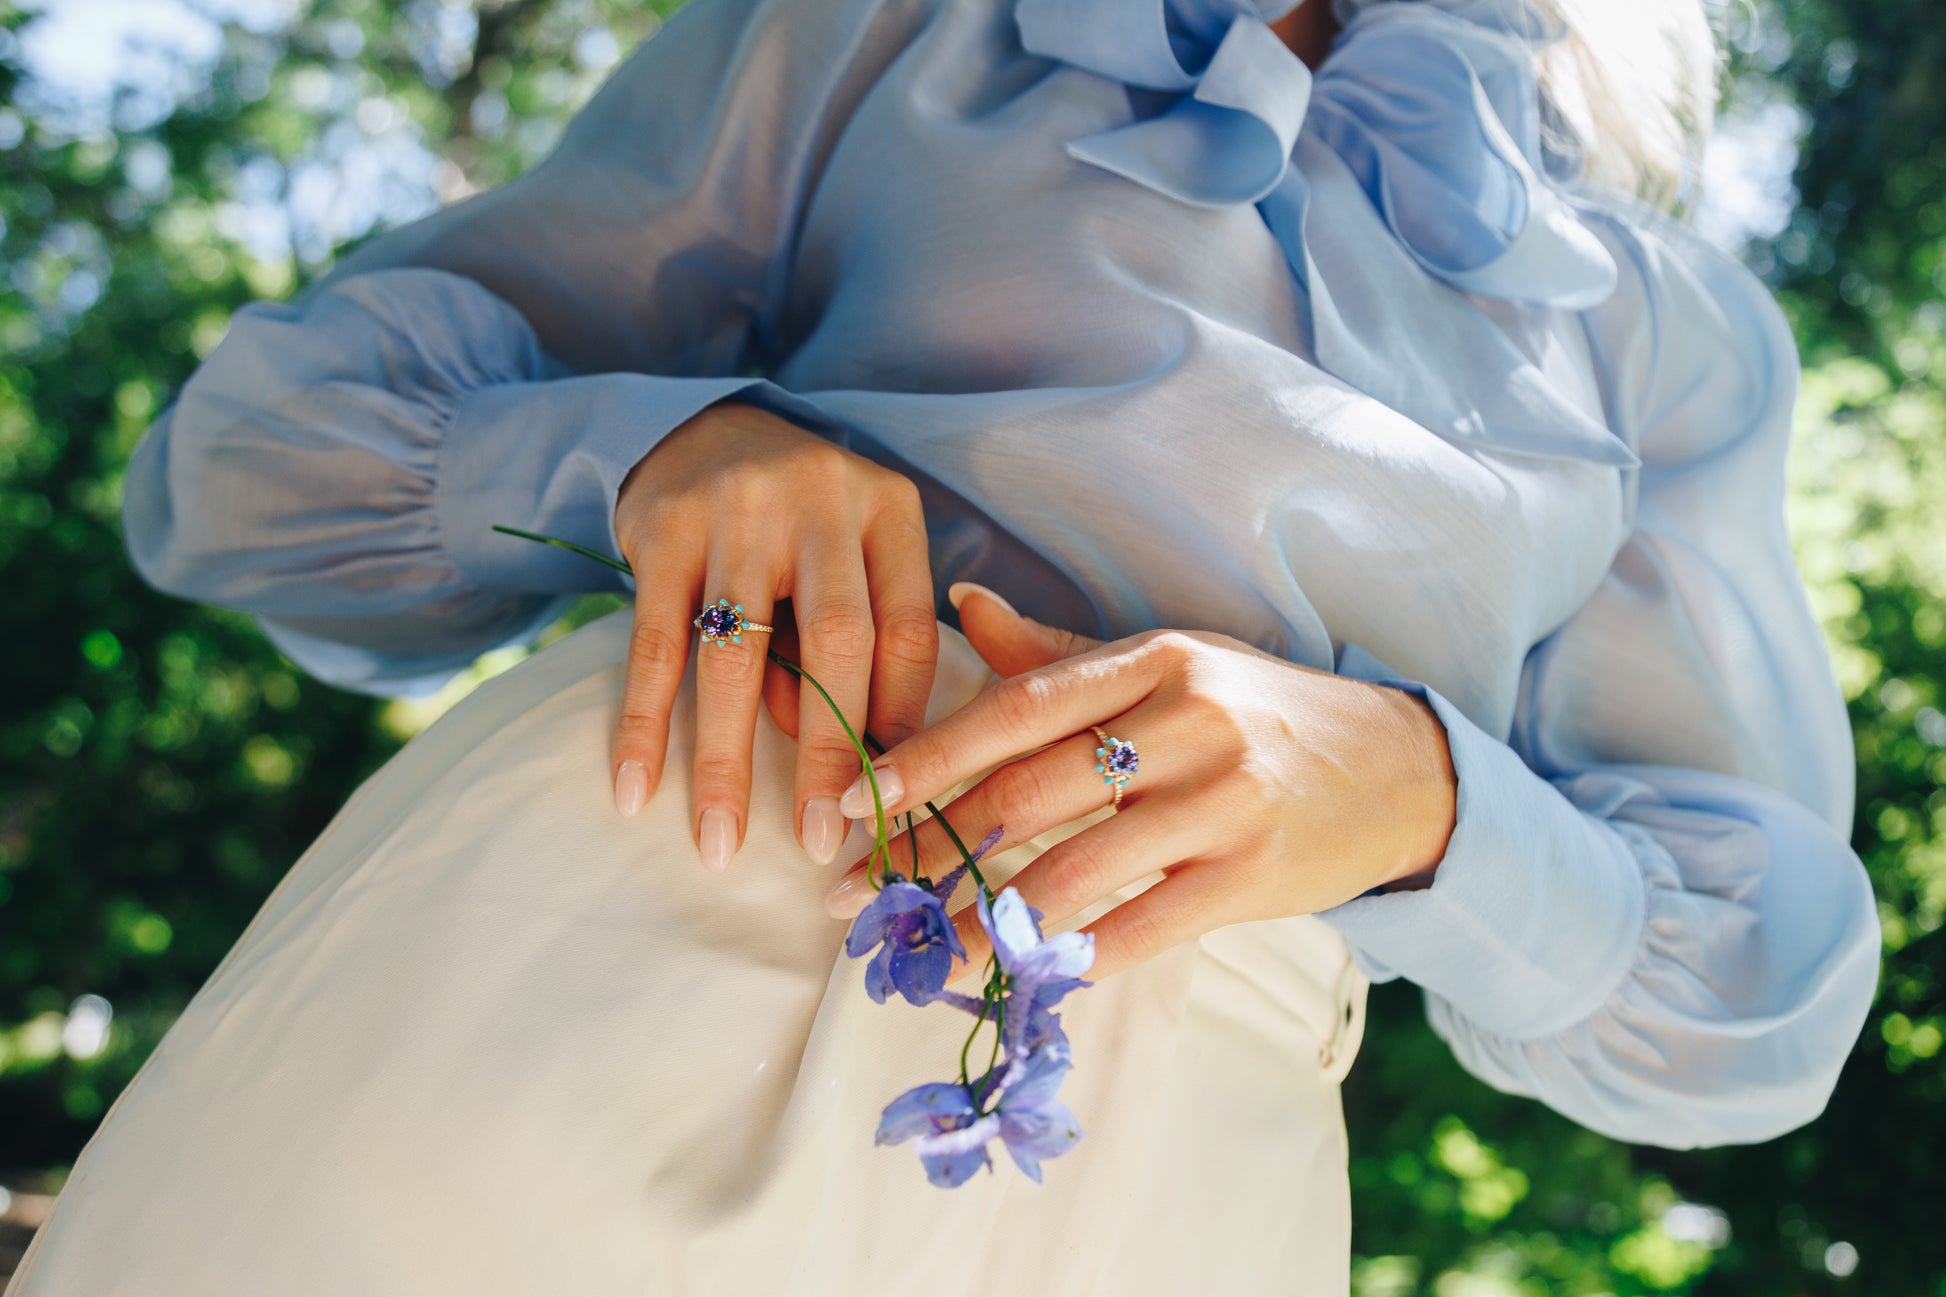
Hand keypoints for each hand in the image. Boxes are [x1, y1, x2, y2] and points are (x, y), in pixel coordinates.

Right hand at [610, 398, 936, 872]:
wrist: (710, 429)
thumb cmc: (801, 526)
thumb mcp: (851, 561)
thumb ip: (854, 648)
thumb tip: (848, 770)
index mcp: (887, 510)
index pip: (905, 631)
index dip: (898, 721)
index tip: (888, 799)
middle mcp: (819, 500)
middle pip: (835, 642)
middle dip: (830, 753)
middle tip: (823, 841)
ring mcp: (737, 510)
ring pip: (737, 654)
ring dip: (727, 758)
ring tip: (720, 842)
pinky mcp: (662, 528)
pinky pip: (653, 644)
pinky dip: (643, 723)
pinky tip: (633, 787)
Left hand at [823, 583, 1456, 978]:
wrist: (1398, 767)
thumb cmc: (1258, 713)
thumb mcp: (1169, 663)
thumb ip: (1059, 650)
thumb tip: (963, 604)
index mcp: (1152, 660)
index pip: (1015, 709)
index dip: (926, 759)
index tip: (854, 805)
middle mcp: (1186, 720)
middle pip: (1031, 793)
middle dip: (933, 852)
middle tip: (862, 898)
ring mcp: (1224, 799)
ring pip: (1076, 870)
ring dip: (988, 922)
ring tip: (927, 954)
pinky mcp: (1254, 874)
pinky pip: (1143, 925)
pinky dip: (1077, 957)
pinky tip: (1025, 978)